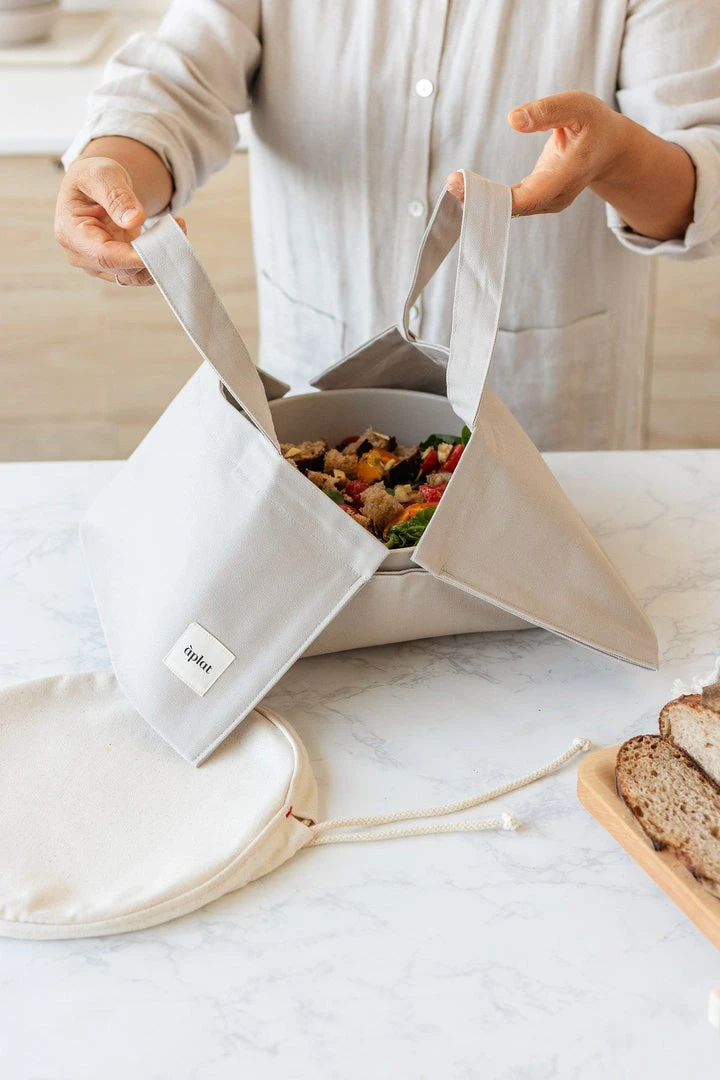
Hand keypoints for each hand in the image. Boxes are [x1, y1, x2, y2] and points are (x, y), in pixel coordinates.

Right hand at [55, 154, 184, 285]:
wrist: (95, 186)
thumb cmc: (94, 177)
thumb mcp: (102, 174)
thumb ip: (116, 195)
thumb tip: (134, 220)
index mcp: (70, 232)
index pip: (103, 255)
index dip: (133, 257)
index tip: (159, 247)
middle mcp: (81, 255)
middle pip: (122, 269)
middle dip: (153, 253)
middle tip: (178, 226)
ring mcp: (98, 266)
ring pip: (135, 276)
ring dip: (159, 258)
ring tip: (177, 227)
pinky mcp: (116, 268)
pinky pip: (141, 273)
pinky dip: (159, 259)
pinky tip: (169, 236)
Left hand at [447, 91, 624, 216]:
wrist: (609, 148)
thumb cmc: (594, 124)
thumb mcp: (577, 106)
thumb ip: (547, 111)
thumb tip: (512, 119)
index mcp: (567, 176)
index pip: (529, 196)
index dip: (496, 196)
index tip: (468, 183)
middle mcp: (556, 197)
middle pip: (515, 207)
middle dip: (481, 199)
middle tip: (451, 183)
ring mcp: (546, 202)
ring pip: (510, 209)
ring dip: (480, 200)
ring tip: (454, 185)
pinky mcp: (537, 199)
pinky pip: (510, 204)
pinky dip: (488, 197)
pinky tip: (466, 189)